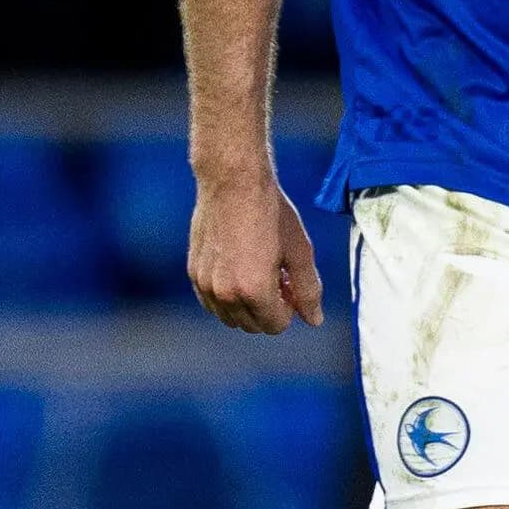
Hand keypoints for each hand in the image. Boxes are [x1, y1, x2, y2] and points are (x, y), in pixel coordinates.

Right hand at [186, 171, 323, 332]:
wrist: (233, 181)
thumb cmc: (269, 211)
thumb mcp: (299, 251)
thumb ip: (308, 290)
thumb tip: (314, 319)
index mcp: (254, 291)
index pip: (276, 326)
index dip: (289, 309)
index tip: (290, 284)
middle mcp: (226, 294)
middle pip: (253, 326)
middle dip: (269, 309)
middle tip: (277, 278)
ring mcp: (206, 284)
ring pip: (230, 317)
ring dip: (247, 305)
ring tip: (258, 272)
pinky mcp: (194, 273)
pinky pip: (212, 303)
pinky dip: (227, 296)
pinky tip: (239, 269)